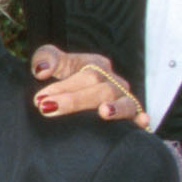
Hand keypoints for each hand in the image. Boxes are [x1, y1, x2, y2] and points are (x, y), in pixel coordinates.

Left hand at [30, 44, 146, 125]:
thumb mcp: (57, 64)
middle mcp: (114, 82)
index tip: (40, 98)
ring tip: (103, 112)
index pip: (85, 74)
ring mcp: (124, 100)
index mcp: (97, 66)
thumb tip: (41, 69)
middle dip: (74, 100)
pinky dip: (141, 120)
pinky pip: (139, 118)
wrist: (76, 95)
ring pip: (124, 103)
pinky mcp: (130, 117)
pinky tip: (141, 123)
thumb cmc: (65, 78)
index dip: (64, 87)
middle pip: (101, 89)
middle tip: (47, 108)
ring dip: (116, 108)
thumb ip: (47, 58)